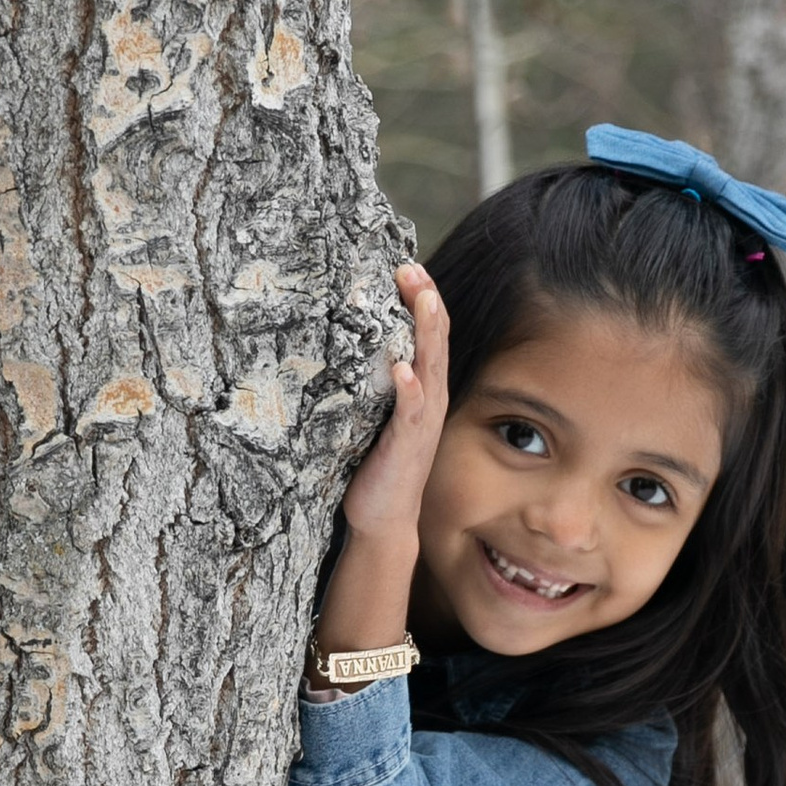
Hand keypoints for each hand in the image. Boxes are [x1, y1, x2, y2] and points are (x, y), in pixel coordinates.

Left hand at [338, 265, 450, 545]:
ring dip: (427, 335)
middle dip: (426, 303)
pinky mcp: (406, 447)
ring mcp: (420, 424)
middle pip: (434, 342)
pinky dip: (409, 391)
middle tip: (412, 268)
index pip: (427, 336)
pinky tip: (403, 370)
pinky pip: (411, 414)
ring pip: (429, 369)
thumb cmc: (376, 463)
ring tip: (423, 301)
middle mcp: (428, 401)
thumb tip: (351, 341)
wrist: (383, 519)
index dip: (422, 300)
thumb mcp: (375, 411)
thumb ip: (372, 379)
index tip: (407, 266)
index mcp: (421, 389)